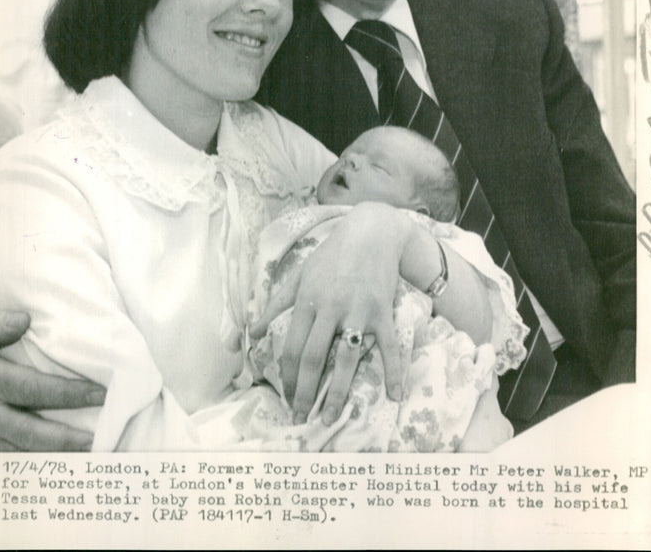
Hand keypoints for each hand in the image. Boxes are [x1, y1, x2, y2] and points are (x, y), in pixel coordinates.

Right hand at [0, 309, 103, 450]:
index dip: (66, 394)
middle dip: (64, 436)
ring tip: (82, 457)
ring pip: (16, 451)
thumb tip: (23, 320)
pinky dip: (28, 464)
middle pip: (28, 429)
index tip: (98, 395)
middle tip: (96, 439)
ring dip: (49, 456)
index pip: (32, 389)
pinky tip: (52, 465)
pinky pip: (2, 460)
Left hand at [250, 203, 406, 426]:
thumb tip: (256, 332)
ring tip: (330, 418)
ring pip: (346, 358)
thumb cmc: (332, 254)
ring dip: (337, 392)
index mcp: (308, 301)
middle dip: (305, 392)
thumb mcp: (300, 274)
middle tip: (301, 418)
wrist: (371, 232)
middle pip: (315, 358)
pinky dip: (394, 370)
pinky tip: (394, 395)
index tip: (287, 399)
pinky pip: (388, 345)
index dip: (289, 378)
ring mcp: (359, 310)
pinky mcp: (383, 310)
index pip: (294, 347)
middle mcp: (331, 308)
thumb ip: (276, 304)